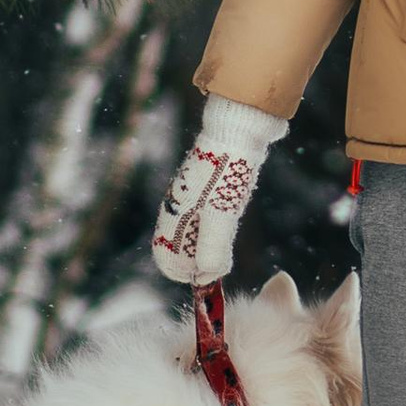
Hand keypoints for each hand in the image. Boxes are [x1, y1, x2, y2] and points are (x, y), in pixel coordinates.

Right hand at [150, 98, 286, 285]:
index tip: (206, 278)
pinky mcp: (208, 186)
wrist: (241, 127)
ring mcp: (193, 196)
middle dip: (198, 261)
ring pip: (195, 232)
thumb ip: (213, 250)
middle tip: (220, 264)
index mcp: (172, 214)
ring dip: (209, 244)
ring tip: (226, 238)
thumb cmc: (227, 172)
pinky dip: (216, 225)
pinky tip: (230, 216)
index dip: (183, 273)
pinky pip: (207, 215)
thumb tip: (206, 277)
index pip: (164, 257)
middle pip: (180, 247)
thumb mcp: (220, 218)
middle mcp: (178, 206)